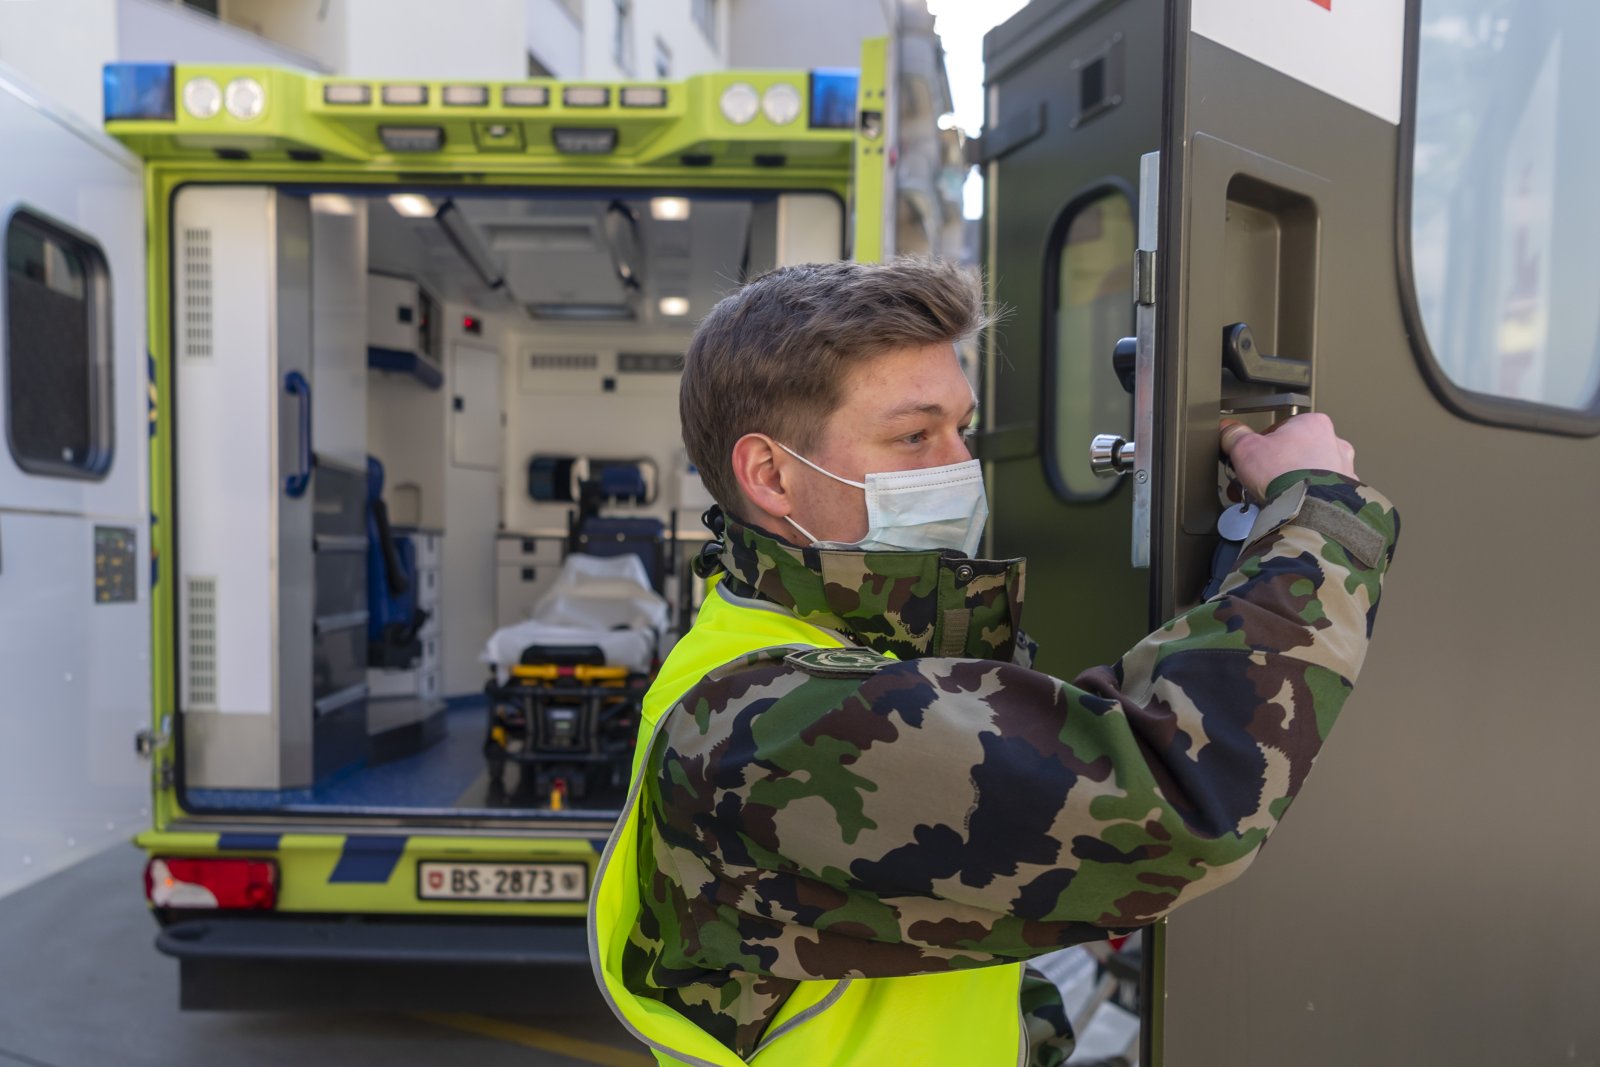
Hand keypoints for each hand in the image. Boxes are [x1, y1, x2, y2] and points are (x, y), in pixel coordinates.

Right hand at [1220, 413, 1355, 500]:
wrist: (1308, 510)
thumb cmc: (1284, 476)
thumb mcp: (1245, 449)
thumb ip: (1235, 435)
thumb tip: (1229, 431)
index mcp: (1312, 424)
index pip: (1280, 430)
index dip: (1260, 446)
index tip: (1251, 459)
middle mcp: (1333, 443)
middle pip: (1294, 452)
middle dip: (1274, 468)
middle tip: (1258, 481)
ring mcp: (1342, 469)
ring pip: (1307, 474)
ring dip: (1289, 484)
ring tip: (1270, 498)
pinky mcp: (1346, 495)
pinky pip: (1319, 494)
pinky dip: (1304, 500)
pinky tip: (1288, 507)